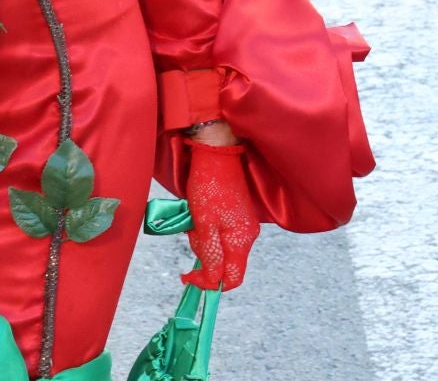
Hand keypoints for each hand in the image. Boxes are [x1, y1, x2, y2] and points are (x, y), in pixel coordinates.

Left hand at [182, 141, 257, 291]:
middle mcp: (248, 235)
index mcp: (242, 239)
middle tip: (190, 234)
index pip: (233, 278)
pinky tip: (200, 215)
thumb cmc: (208, 186)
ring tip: (194, 219)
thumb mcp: (204, 224)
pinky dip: (209, 231)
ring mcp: (244, 225)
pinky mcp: (239, 216)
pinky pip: (223, 235)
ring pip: (222, 248)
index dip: (210, 284)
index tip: (189, 276)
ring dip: (204, 241)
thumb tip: (213, 281)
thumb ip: (211, 255)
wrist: (216, 154)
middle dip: (204, 255)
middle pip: (225, 263)